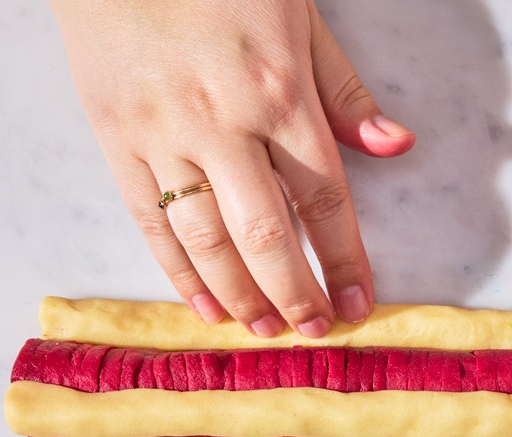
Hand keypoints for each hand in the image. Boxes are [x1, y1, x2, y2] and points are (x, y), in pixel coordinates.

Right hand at [49, 0, 414, 336]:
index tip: (358, 303)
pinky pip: (150, 223)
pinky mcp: (115, 139)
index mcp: (279, 91)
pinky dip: (178, 273)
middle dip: (295, 294)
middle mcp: (222, 121)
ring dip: (240, 296)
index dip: (345, 260)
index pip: (325, 198)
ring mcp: (163, 135)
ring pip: (206, 240)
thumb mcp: (300, 18)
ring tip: (264, 328)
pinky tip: (204, 306)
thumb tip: (396, 148)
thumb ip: (344, 92)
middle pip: (266, 235)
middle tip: (312, 330)